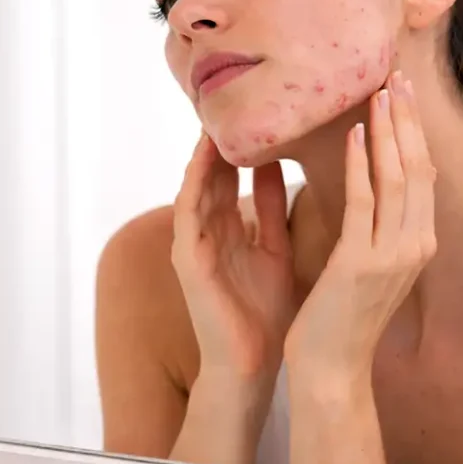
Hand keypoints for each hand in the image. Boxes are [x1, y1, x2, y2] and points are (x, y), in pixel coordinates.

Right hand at [171, 132, 295, 382]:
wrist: (252, 365)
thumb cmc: (263, 311)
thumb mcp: (274, 248)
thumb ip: (271, 209)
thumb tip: (276, 164)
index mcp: (228, 229)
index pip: (229, 175)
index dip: (239, 142)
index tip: (256, 108)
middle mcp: (206, 231)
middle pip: (210, 174)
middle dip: (219, 138)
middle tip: (230, 97)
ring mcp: (192, 244)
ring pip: (195, 186)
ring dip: (204, 152)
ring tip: (215, 115)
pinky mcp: (186, 260)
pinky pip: (189, 212)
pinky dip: (196, 182)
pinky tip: (206, 157)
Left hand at [284, 71, 436, 380]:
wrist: (331, 368)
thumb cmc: (343, 315)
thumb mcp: (371, 264)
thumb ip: (379, 227)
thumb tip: (376, 184)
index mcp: (417, 244)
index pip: (422, 177)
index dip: (414, 134)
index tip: (403, 97)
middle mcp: (415, 246)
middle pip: (418, 169)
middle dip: (408, 121)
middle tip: (397, 78)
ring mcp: (393, 256)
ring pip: (398, 179)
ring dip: (390, 132)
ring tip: (381, 93)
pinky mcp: (362, 263)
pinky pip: (364, 203)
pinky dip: (362, 165)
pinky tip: (357, 135)